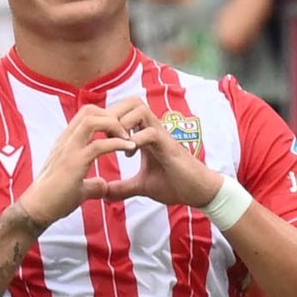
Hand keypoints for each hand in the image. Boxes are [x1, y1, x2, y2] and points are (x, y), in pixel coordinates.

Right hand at [16, 103, 136, 227]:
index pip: (86, 115)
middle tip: (127, 132)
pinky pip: (99, 145)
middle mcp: (66, 140)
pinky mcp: (74, 162)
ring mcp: (69, 149)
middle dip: (112, 115)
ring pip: (93, 120)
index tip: (121, 132)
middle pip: (90, 110)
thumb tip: (104, 186)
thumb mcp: (78, 188)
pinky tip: (129, 149)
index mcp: (67, 142)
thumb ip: (92, 184)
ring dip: (115, 125)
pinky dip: (118, 143)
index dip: (106, 118)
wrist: (36, 211)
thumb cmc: (54, 200)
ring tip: (128, 138)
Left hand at [103, 98, 223, 208]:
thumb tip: (103, 195)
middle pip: (130, 102)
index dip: (108, 119)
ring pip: (139, 109)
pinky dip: (136, 139)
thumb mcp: (142, 186)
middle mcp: (153, 129)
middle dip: (113, 114)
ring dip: (123, 123)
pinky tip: (129, 153)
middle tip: (104, 135)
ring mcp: (161, 135)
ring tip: (115, 142)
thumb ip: (123, 187)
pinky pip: (150, 132)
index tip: (98, 136)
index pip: (124, 111)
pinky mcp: (169, 146)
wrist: (198, 192)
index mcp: (145, 134)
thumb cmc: (174, 184)